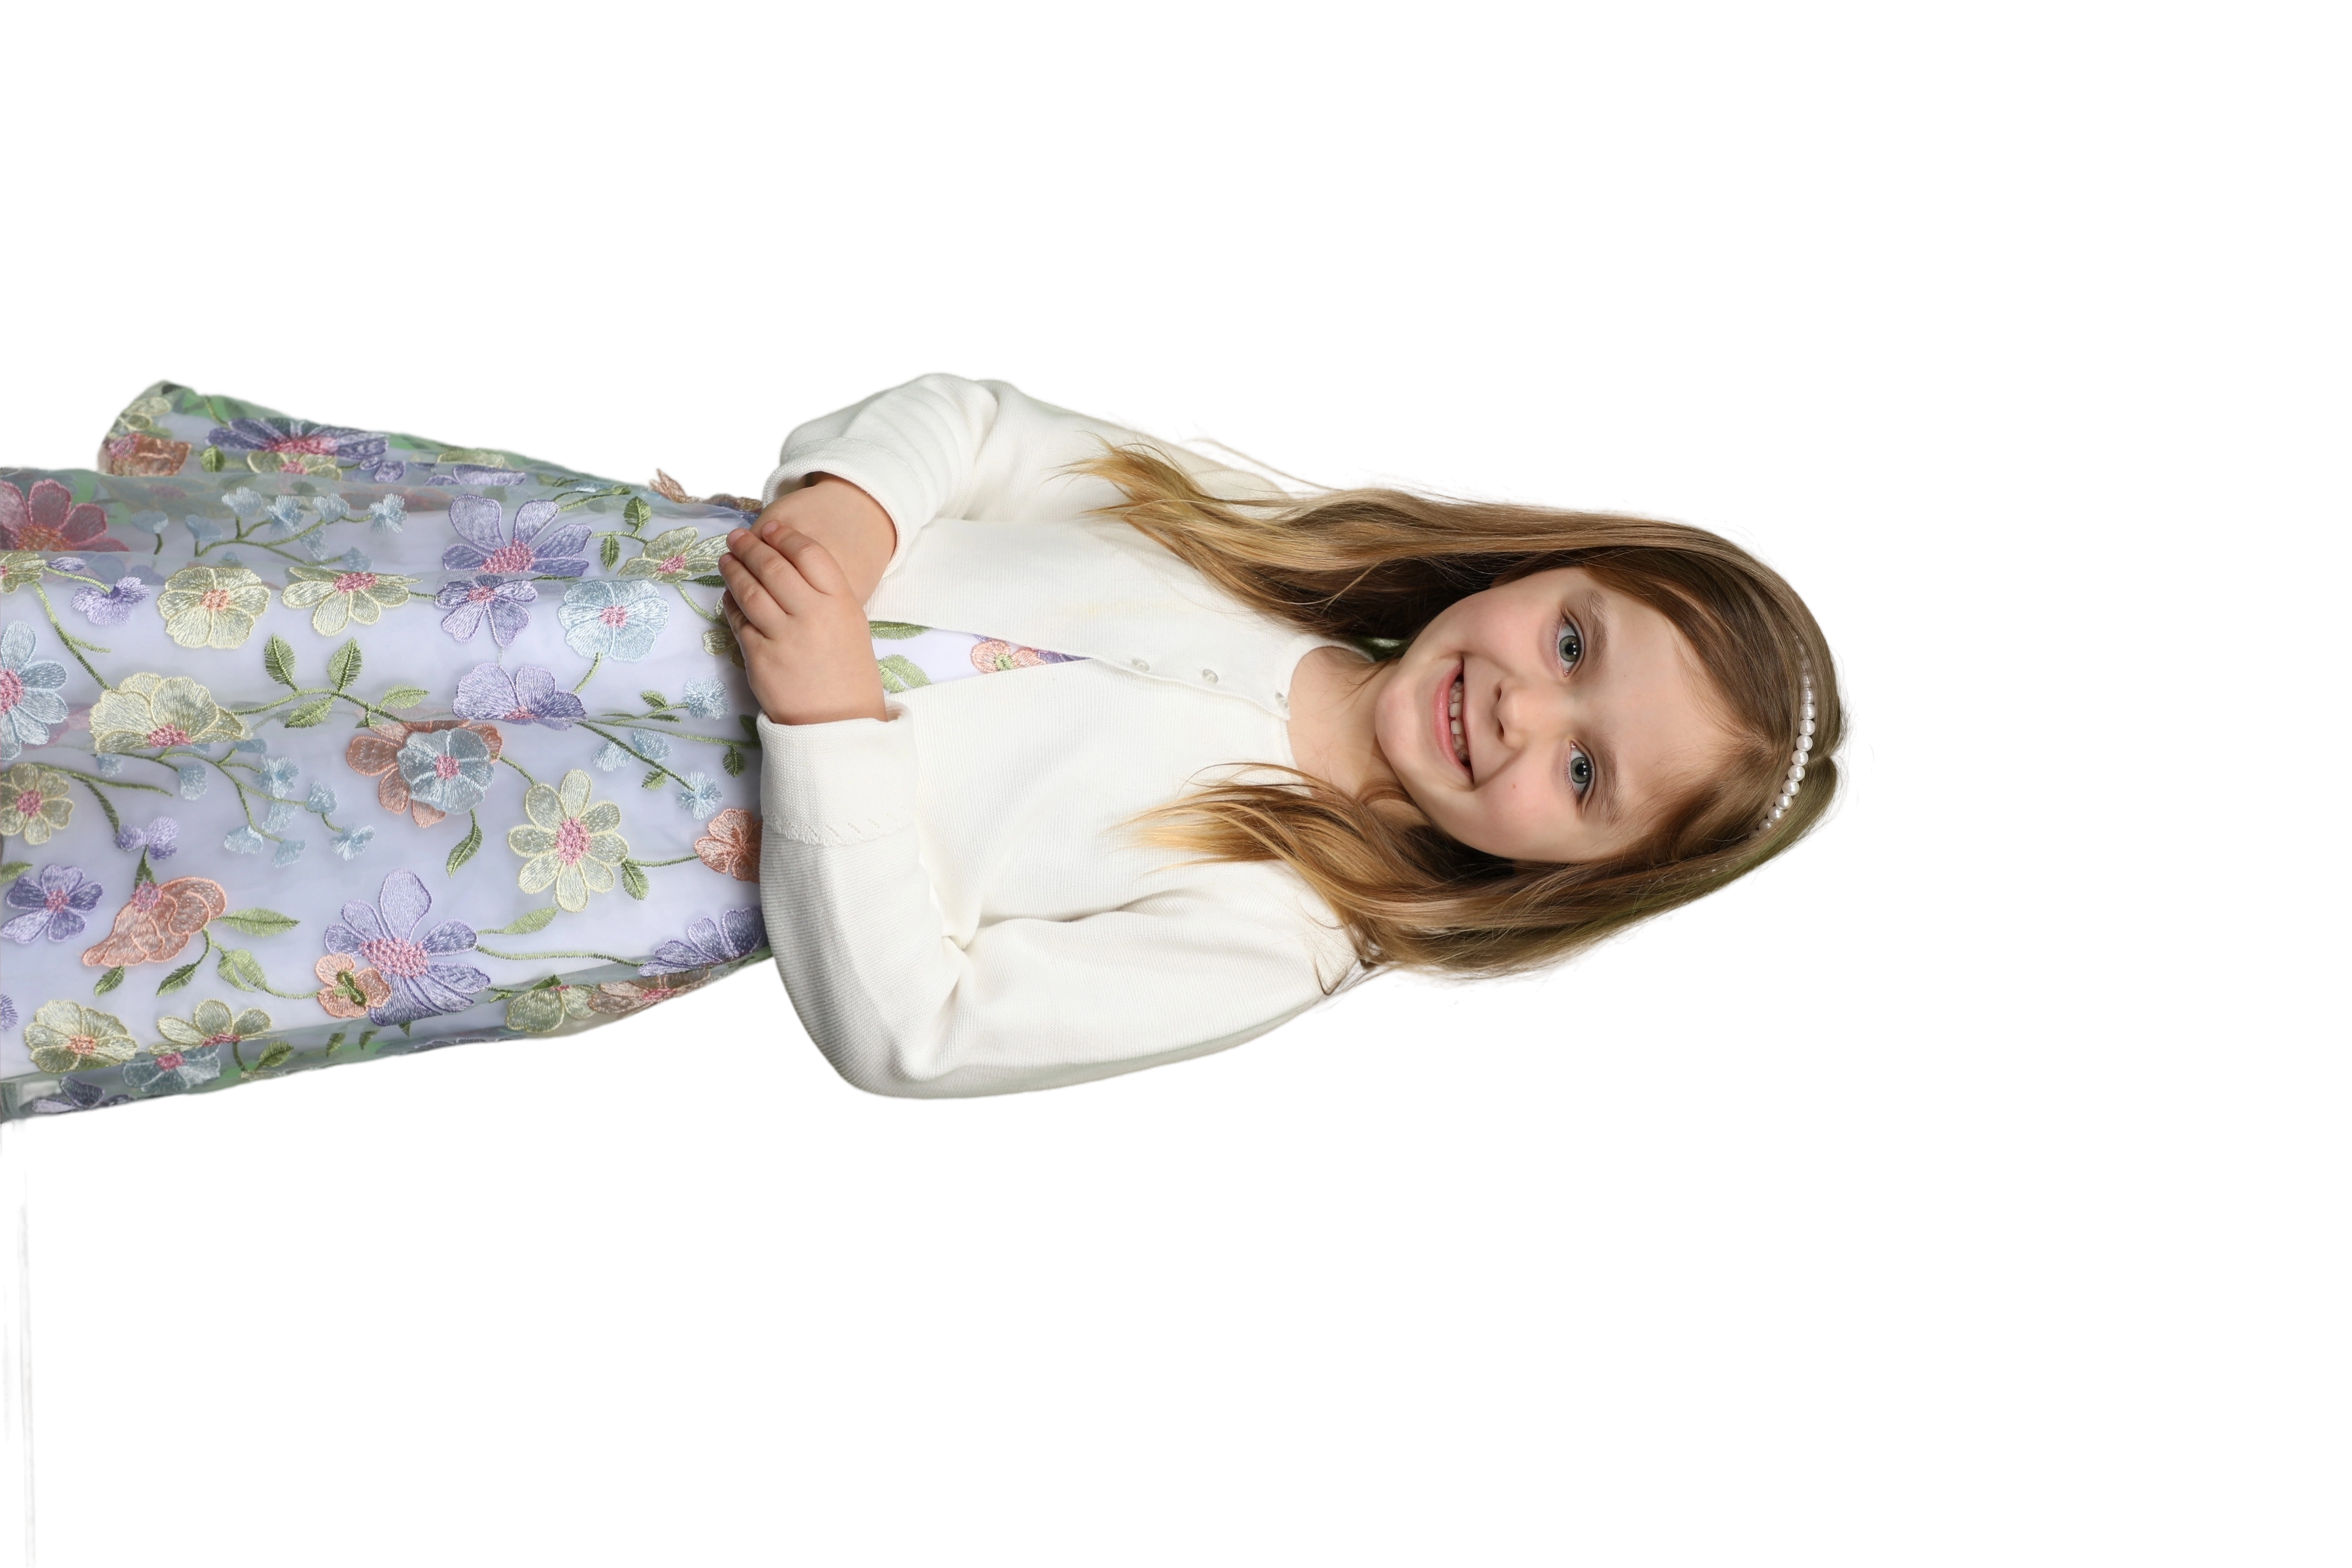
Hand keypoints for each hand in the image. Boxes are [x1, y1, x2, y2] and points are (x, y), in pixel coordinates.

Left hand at [719, 525, 888, 725]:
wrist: (838, 724)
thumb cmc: (849, 673)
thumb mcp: (851, 624)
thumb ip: (824, 594)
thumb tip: (786, 562)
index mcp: (840, 603)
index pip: (809, 554)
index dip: (784, 536)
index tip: (768, 528)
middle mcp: (811, 615)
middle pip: (773, 567)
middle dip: (751, 547)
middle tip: (737, 537)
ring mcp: (783, 637)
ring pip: (750, 591)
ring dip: (734, 570)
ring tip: (726, 559)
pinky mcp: (759, 658)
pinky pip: (739, 621)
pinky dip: (731, 604)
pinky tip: (729, 595)